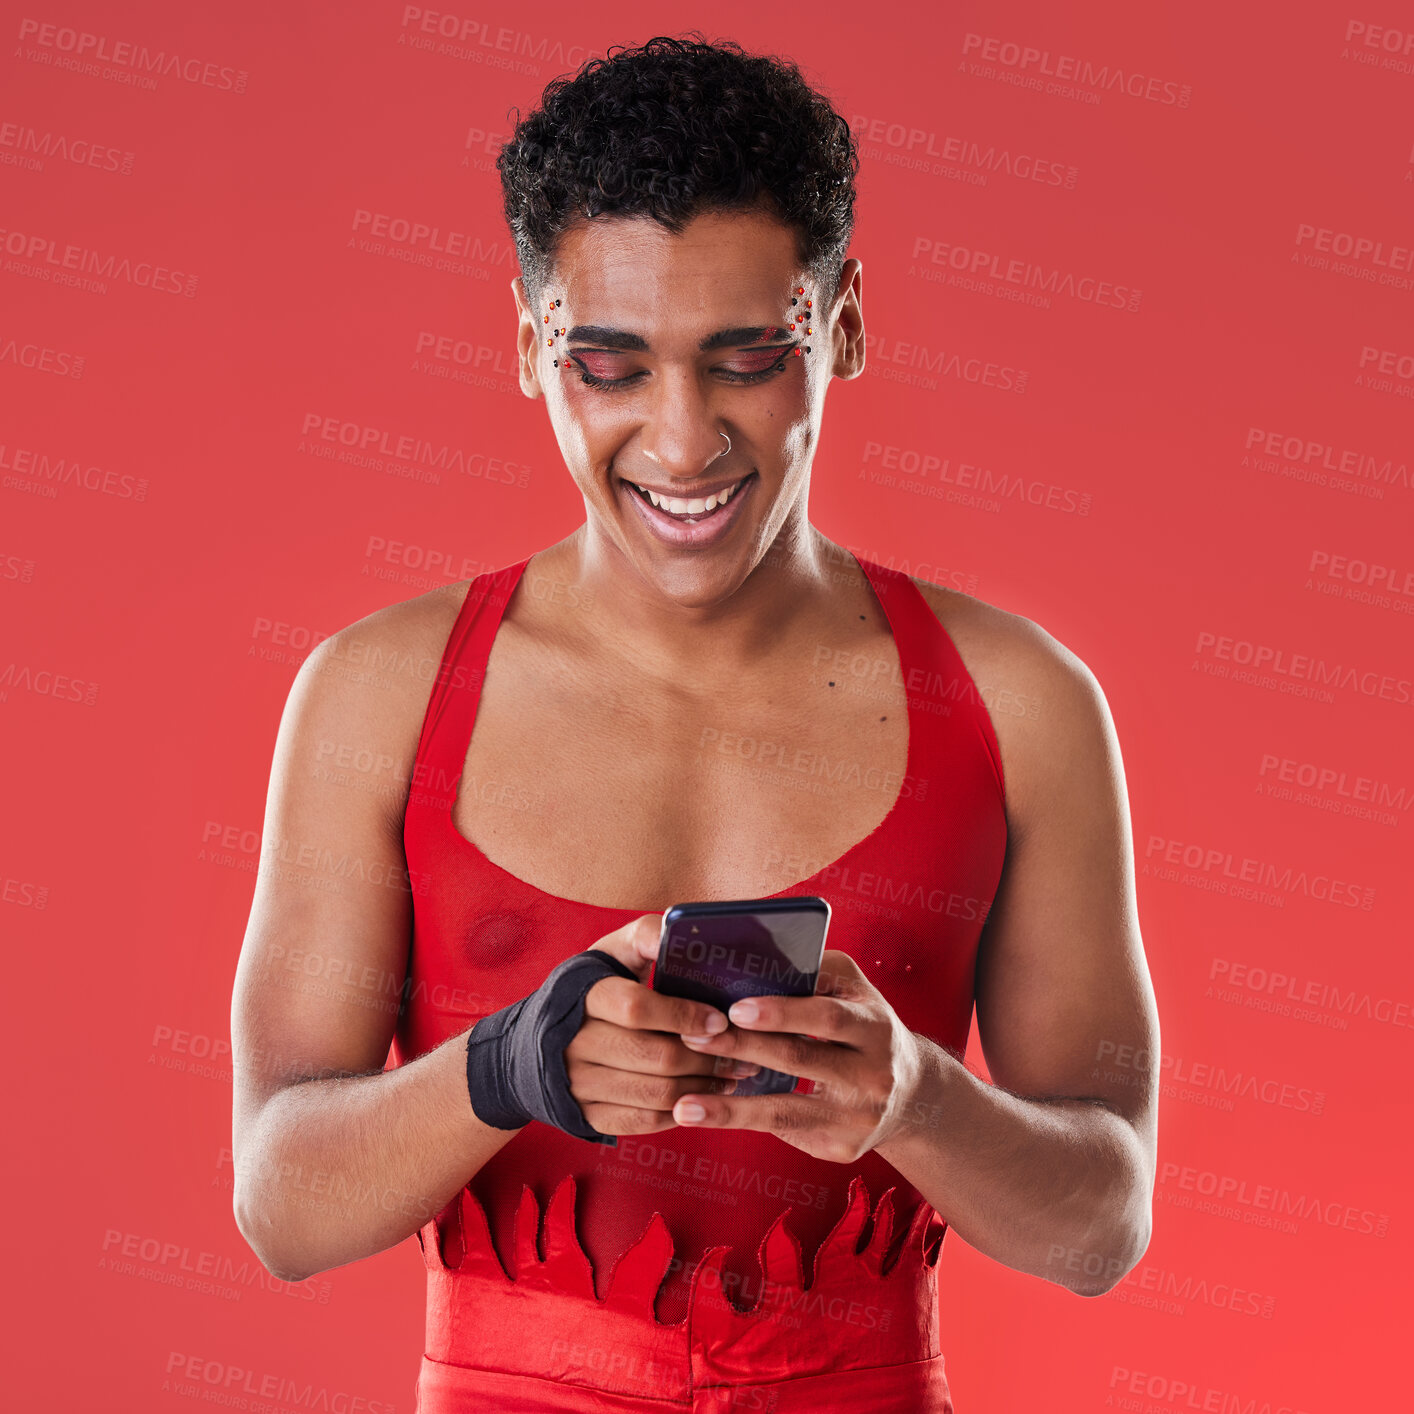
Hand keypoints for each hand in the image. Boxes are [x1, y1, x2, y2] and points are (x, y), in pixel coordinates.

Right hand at [564, 915, 762, 1137]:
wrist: (539, 1042)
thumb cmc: (595, 987)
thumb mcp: (612, 952)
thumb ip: (645, 936)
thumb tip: (677, 927)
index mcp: (585, 996)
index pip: (637, 1009)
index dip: (684, 1015)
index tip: (721, 1020)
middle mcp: (576, 1043)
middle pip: (655, 1057)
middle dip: (709, 1058)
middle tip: (746, 1054)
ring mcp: (578, 1084)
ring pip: (656, 1094)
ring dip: (704, 1087)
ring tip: (734, 1075)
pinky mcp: (587, 1116)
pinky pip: (643, 1122)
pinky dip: (681, 1111)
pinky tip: (705, 1097)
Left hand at [669, 949, 927, 1163]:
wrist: (913, 1095)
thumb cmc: (863, 1027)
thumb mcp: (853, 992)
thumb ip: (813, 974)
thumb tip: (750, 959)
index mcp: (874, 1024)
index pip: (825, 1015)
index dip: (781, 1011)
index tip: (734, 1008)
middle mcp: (873, 1072)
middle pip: (799, 1058)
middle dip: (741, 1048)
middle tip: (692, 1040)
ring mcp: (860, 1116)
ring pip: (786, 1109)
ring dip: (730, 1107)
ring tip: (685, 1104)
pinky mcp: (842, 1147)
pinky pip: (786, 1132)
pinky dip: (742, 1121)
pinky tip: (706, 1116)